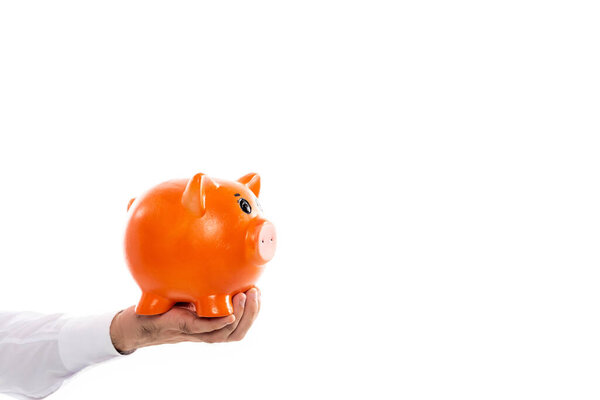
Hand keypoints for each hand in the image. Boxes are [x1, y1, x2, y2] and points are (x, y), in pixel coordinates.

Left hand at [110, 288, 260, 353]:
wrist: (140, 318)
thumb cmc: (167, 301)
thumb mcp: (191, 286)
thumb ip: (207, 275)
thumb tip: (220, 243)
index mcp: (214, 323)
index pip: (242, 323)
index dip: (254, 310)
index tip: (258, 291)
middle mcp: (208, 331)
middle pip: (239, 331)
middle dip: (253, 313)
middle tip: (256, 292)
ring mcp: (197, 332)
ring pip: (227, 332)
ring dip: (241, 315)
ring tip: (245, 295)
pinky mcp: (183, 328)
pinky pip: (205, 328)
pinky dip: (220, 323)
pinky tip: (229, 313)